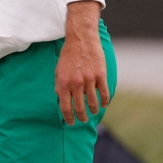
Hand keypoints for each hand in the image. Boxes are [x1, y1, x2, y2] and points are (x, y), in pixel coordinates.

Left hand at [55, 0, 108, 125]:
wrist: (81, 40)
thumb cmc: (68, 55)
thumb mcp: (58, 70)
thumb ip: (60, 85)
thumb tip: (61, 99)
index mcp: (63, 82)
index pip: (65, 106)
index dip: (68, 117)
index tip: (71, 122)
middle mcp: (75, 83)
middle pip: (79, 107)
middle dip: (81, 117)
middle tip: (83, 120)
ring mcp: (89, 80)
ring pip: (93, 103)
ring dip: (94, 110)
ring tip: (93, 112)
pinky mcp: (100, 76)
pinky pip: (104, 93)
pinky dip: (104, 101)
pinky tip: (103, 103)